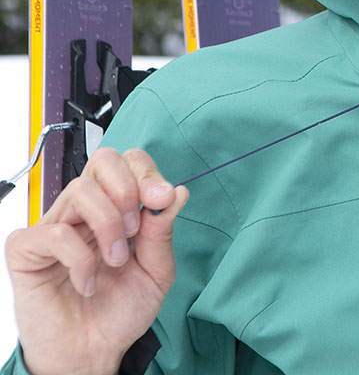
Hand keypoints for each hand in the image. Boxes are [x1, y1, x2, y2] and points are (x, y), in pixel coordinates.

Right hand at [4, 148, 187, 374]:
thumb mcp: (157, 271)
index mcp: (116, 208)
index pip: (127, 162)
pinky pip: (53, 233)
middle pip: (103, 161)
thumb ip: (162, 231)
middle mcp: (85, 212)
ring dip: (109, 226)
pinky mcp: (27, 251)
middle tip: (136, 228)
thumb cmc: (121, 311)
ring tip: (116, 261)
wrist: (93, 352)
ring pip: (81, 191)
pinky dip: (80, 258)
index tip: (162, 198)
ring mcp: (55, 227)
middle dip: (127, 188)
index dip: (146, 173)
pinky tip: (88, 283)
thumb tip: (176, 192)